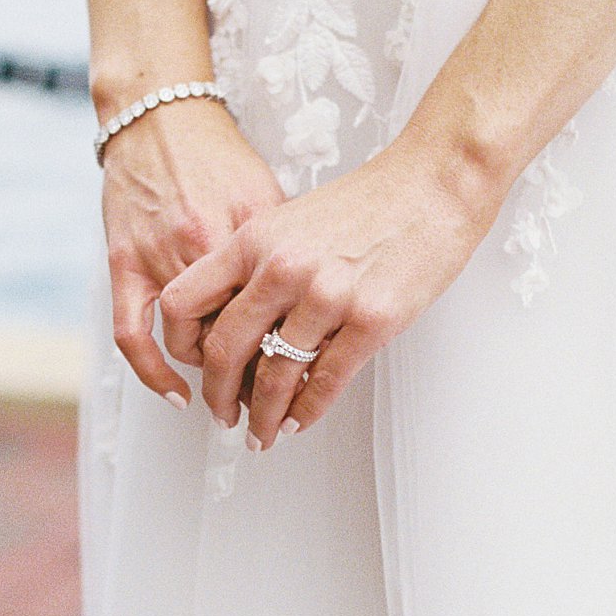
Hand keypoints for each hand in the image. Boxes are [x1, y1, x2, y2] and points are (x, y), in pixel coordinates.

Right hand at [100, 96, 284, 406]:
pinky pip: (133, 334)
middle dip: (258, 376)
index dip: (295, 353)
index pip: (278, 312)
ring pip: (191, 341)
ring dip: (213, 375)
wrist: (162, 119)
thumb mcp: (271, 197)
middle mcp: (203, 244)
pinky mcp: (124, 262)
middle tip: (273, 401)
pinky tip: (176, 395)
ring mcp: (160, 256)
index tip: (307, 377)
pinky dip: (154, 372)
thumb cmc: (220, 156)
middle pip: (237, 333)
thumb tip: (319, 300)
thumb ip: (290, 248)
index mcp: (249, 231)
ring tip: (232, 393)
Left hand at [159, 136, 497, 449]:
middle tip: (223, 414)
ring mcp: (326, 295)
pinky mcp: (370, 319)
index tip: (194, 366)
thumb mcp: (292, 220)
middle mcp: (282, 268)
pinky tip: (299, 420)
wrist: (434, 183)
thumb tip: (241, 322)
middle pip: (224, 350)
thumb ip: (260, 265)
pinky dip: (307, 411)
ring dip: (264, 416)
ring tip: (263, 432)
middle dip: (218, 396)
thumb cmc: (371, 201)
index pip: (186, 302)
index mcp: (254, 240)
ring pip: (274, 376)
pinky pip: (325, 381)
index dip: (182, 345)